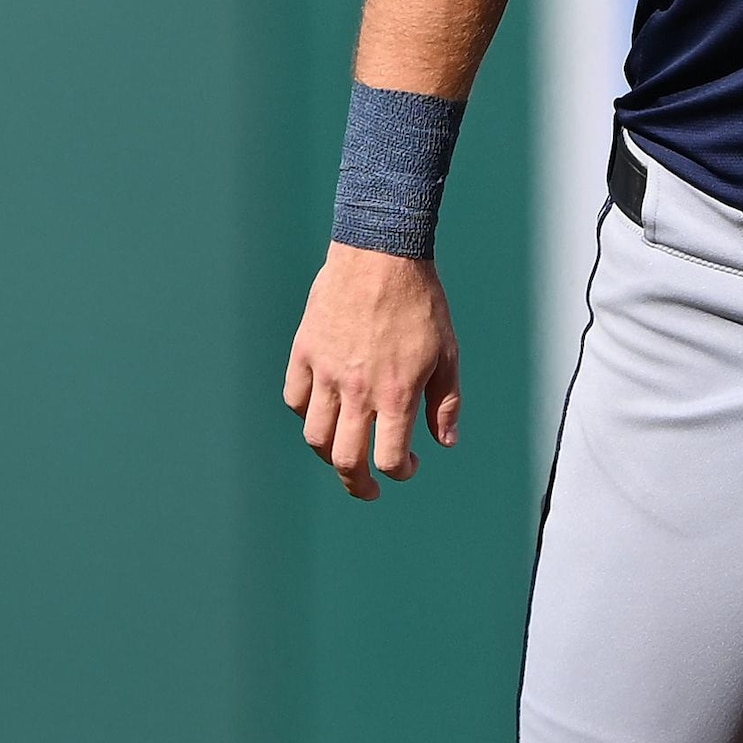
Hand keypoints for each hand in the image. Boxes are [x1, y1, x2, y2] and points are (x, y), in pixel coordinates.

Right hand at [285, 244, 460, 499]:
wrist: (381, 254)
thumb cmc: (420, 303)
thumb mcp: (448, 354)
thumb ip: (445, 403)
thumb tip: (444, 443)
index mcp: (396, 393)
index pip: (388, 458)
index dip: (398, 472)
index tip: (406, 466)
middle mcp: (357, 389)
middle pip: (345, 459)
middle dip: (357, 484)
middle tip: (368, 488)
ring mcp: (326, 371)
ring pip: (315, 435)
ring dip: (330, 453)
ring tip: (344, 452)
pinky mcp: (305, 352)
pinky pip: (295, 398)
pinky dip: (306, 413)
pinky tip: (324, 410)